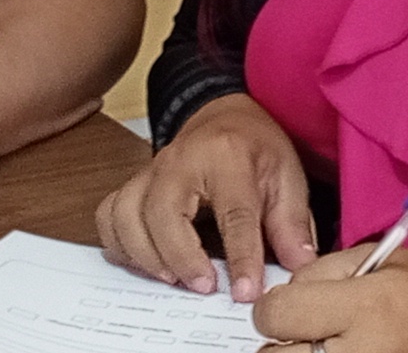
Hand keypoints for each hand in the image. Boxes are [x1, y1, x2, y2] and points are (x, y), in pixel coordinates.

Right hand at [95, 93, 317, 302]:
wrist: (224, 114)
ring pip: (127, 215)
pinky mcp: (134, 184)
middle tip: (205, 287)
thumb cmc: (255, 147)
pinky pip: (110, 215)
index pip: (234, 213)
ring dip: (145, 255)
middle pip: (163, 213)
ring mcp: (150, 171)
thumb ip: (291, 223)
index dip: (241, 257)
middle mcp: (180, 161)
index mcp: (227, 156)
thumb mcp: (286, 177)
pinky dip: (119, 244)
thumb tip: (297, 265)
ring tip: (174, 279)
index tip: (247, 291)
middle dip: (180, 257)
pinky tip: (145, 263)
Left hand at [249, 245, 407, 352]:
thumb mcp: (381, 259)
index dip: (272, 308)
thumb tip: (282, 295)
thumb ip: (322, 271)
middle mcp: (360, 350)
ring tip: (328, 343)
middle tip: (306, 332)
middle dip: (282, 341)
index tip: (286, 307)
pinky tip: (343, 351)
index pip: (277, 314)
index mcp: (365, 306)